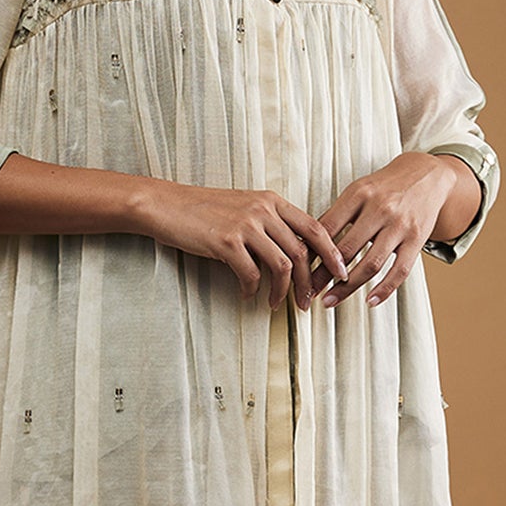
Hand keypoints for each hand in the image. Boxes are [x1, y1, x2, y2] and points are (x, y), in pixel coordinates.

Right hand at [138, 181, 350, 308]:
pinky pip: (251, 273)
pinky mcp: (226, 242)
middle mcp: (263, 210)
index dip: (331, 253)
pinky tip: (247, 295)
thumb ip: (268, 222)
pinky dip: (252, 289)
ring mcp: (245, 225)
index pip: (314, 227)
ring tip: (278, 305)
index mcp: (271, 200)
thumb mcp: (242, 207)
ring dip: (283, 291)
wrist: (165, 204)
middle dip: (309, 281)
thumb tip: (290, 252)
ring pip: (281, 265)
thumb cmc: (202, 210)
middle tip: (308, 302)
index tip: (340, 273)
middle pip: (301, 251)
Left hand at [308, 153, 473, 308]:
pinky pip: (400, 271)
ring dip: (347, 287)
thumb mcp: (357, 191)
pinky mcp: (417, 239)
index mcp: (359, 194)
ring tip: (330, 300)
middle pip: (346, 250)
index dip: (310, 253)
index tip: (297, 271)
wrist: (426, 175)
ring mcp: (400, 225)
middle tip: (307, 291)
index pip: (327, 229)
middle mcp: (380, 209)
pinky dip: (384, 289)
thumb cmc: (384, 187)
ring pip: (370, 264)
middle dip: (323, 275)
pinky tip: (369, 301)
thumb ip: (336, 215)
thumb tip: (307, 245)